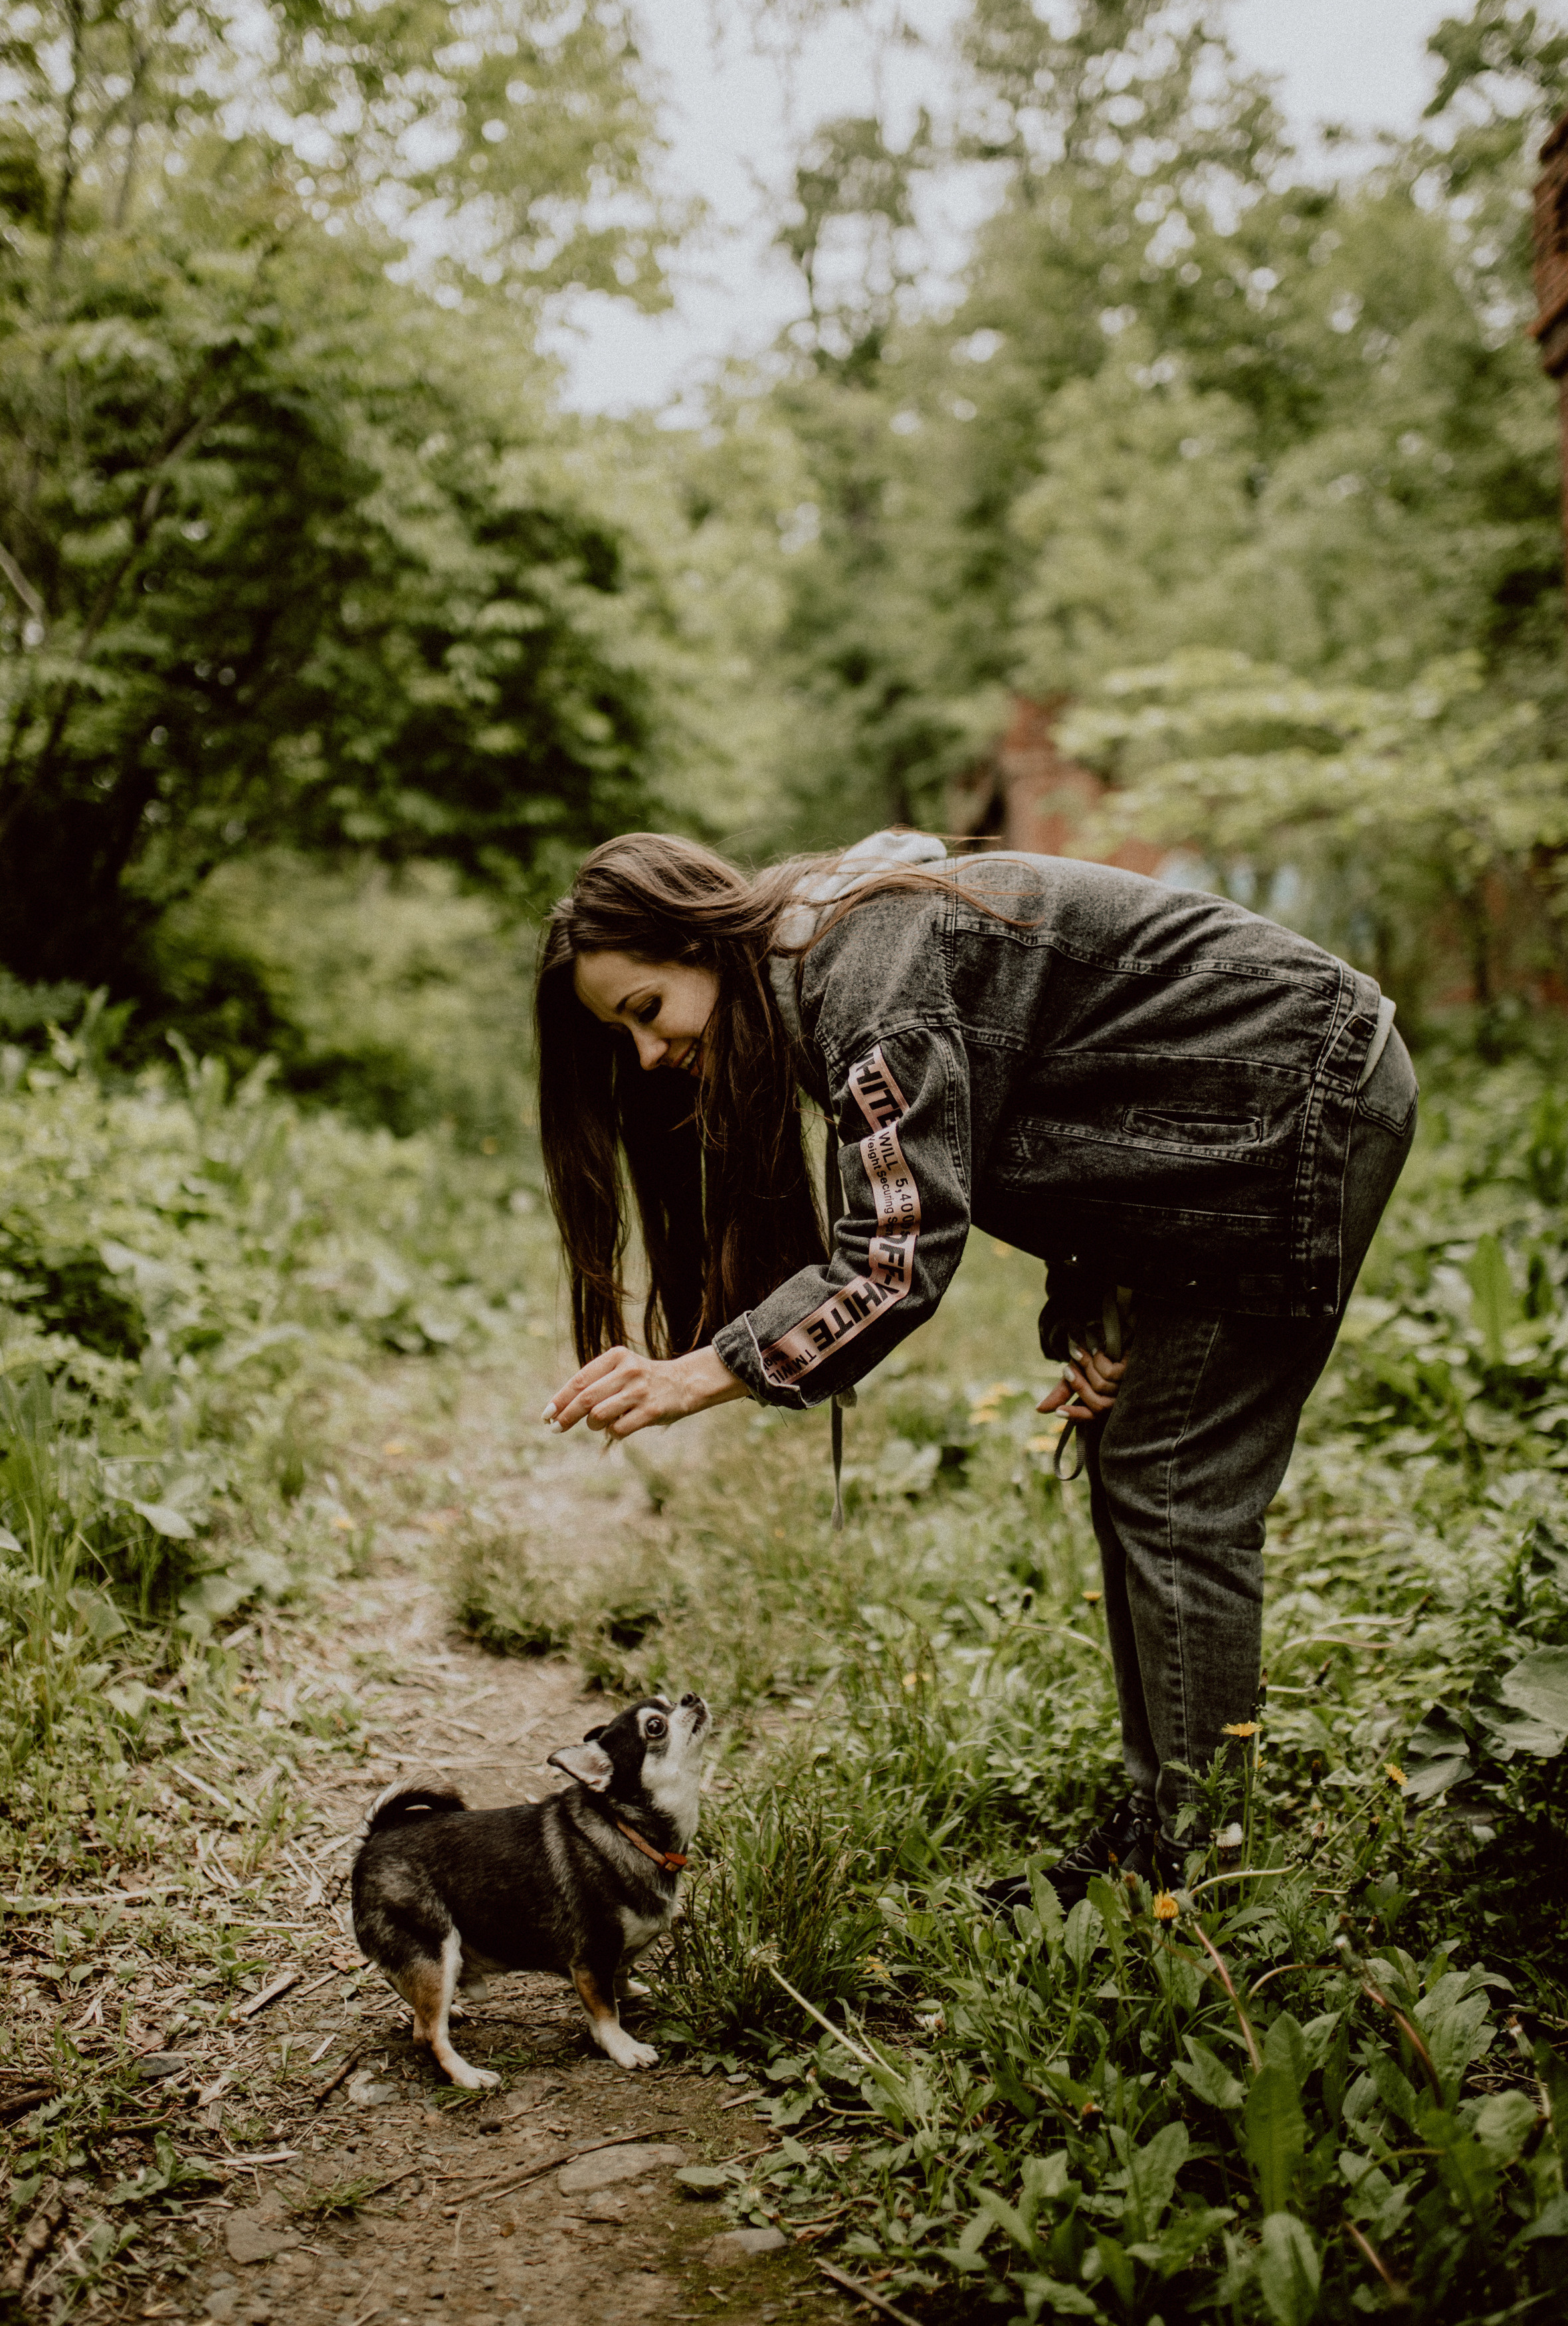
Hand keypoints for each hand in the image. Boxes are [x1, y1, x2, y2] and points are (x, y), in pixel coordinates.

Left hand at [542, 1344, 745, 1440]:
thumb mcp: (620, 1370)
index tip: (546, 1414)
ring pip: (598, 1416)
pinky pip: (618, 1429)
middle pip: (585, 1399)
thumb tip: (559, 1409)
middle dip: (566, 1416)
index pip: (579, 1380)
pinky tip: (619, 1426)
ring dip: (593, 1425)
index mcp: (616, 1356)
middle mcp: (627, 1371)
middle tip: (555, 1428)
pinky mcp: (651, 1411)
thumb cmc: (642, 1380)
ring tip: (599, 1423)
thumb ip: (595, 1383)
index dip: (560, 1399)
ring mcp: (639, 1391)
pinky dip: (612, 1432)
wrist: (685, 1382)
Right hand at [1036, 1340, 1127, 1424]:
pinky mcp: (1133, 1372)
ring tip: (1085, 1353)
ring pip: (1101, 1387)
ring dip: (1088, 1367)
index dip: (1076, 1416)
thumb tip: (1039, 1410)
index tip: (1058, 1412)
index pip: (1092, 1416)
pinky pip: (1109, 1374)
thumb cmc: (1093, 1354)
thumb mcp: (1075, 1372)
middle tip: (1068, 1369)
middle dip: (1079, 1386)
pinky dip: (1099, 1360)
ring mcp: (1128, 1385)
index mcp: (1104, 1400)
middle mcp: (1118, 1398)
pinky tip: (1100, 1350)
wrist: (1109, 1328)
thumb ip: (1062, 1391)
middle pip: (1097, 1405)